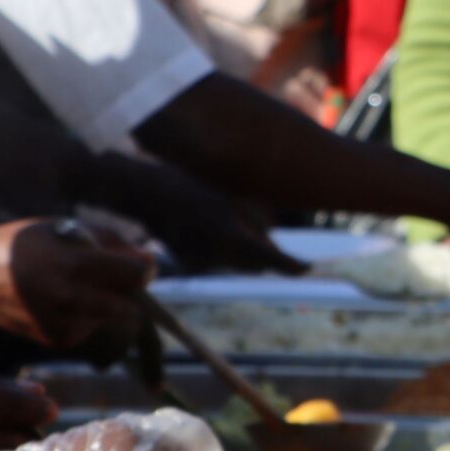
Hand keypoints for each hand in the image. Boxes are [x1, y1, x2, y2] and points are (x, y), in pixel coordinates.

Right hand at [0, 220, 152, 347]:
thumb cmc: (25, 243)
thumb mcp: (64, 229)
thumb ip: (110, 243)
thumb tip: (149, 261)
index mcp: (71, 264)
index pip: (133, 275)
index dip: (143, 270)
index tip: (140, 267)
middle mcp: (68, 298)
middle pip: (129, 307)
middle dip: (129, 294)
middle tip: (115, 280)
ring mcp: (61, 323)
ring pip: (111, 318)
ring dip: (106, 303)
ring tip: (72, 285)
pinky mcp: (57, 340)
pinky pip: (90, 328)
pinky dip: (86, 315)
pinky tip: (59, 301)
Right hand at [84, 151, 299, 272]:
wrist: (141, 194)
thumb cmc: (187, 184)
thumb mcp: (228, 196)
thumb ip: (255, 219)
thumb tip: (272, 238)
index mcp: (229, 234)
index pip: (271, 260)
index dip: (293, 265)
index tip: (308, 266)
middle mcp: (216, 255)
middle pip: (256, 263)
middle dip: (266, 253)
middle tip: (264, 233)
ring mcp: (201, 262)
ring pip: (237, 261)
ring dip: (242, 248)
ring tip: (224, 219)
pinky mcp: (189, 263)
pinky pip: (217, 259)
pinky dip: (221, 248)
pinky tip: (206, 227)